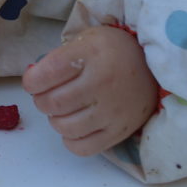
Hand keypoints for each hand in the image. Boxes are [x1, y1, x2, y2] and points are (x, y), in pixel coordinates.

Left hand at [22, 26, 157, 155]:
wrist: (155, 66)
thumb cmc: (113, 50)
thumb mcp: (87, 39)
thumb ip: (58, 57)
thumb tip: (32, 79)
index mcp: (92, 54)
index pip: (48, 72)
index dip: (32, 81)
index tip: (33, 82)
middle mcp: (102, 83)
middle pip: (53, 102)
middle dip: (41, 100)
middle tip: (46, 95)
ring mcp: (112, 110)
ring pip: (64, 127)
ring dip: (54, 119)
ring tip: (62, 109)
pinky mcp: (120, 131)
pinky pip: (83, 147)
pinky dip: (70, 139)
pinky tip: (74, 126)